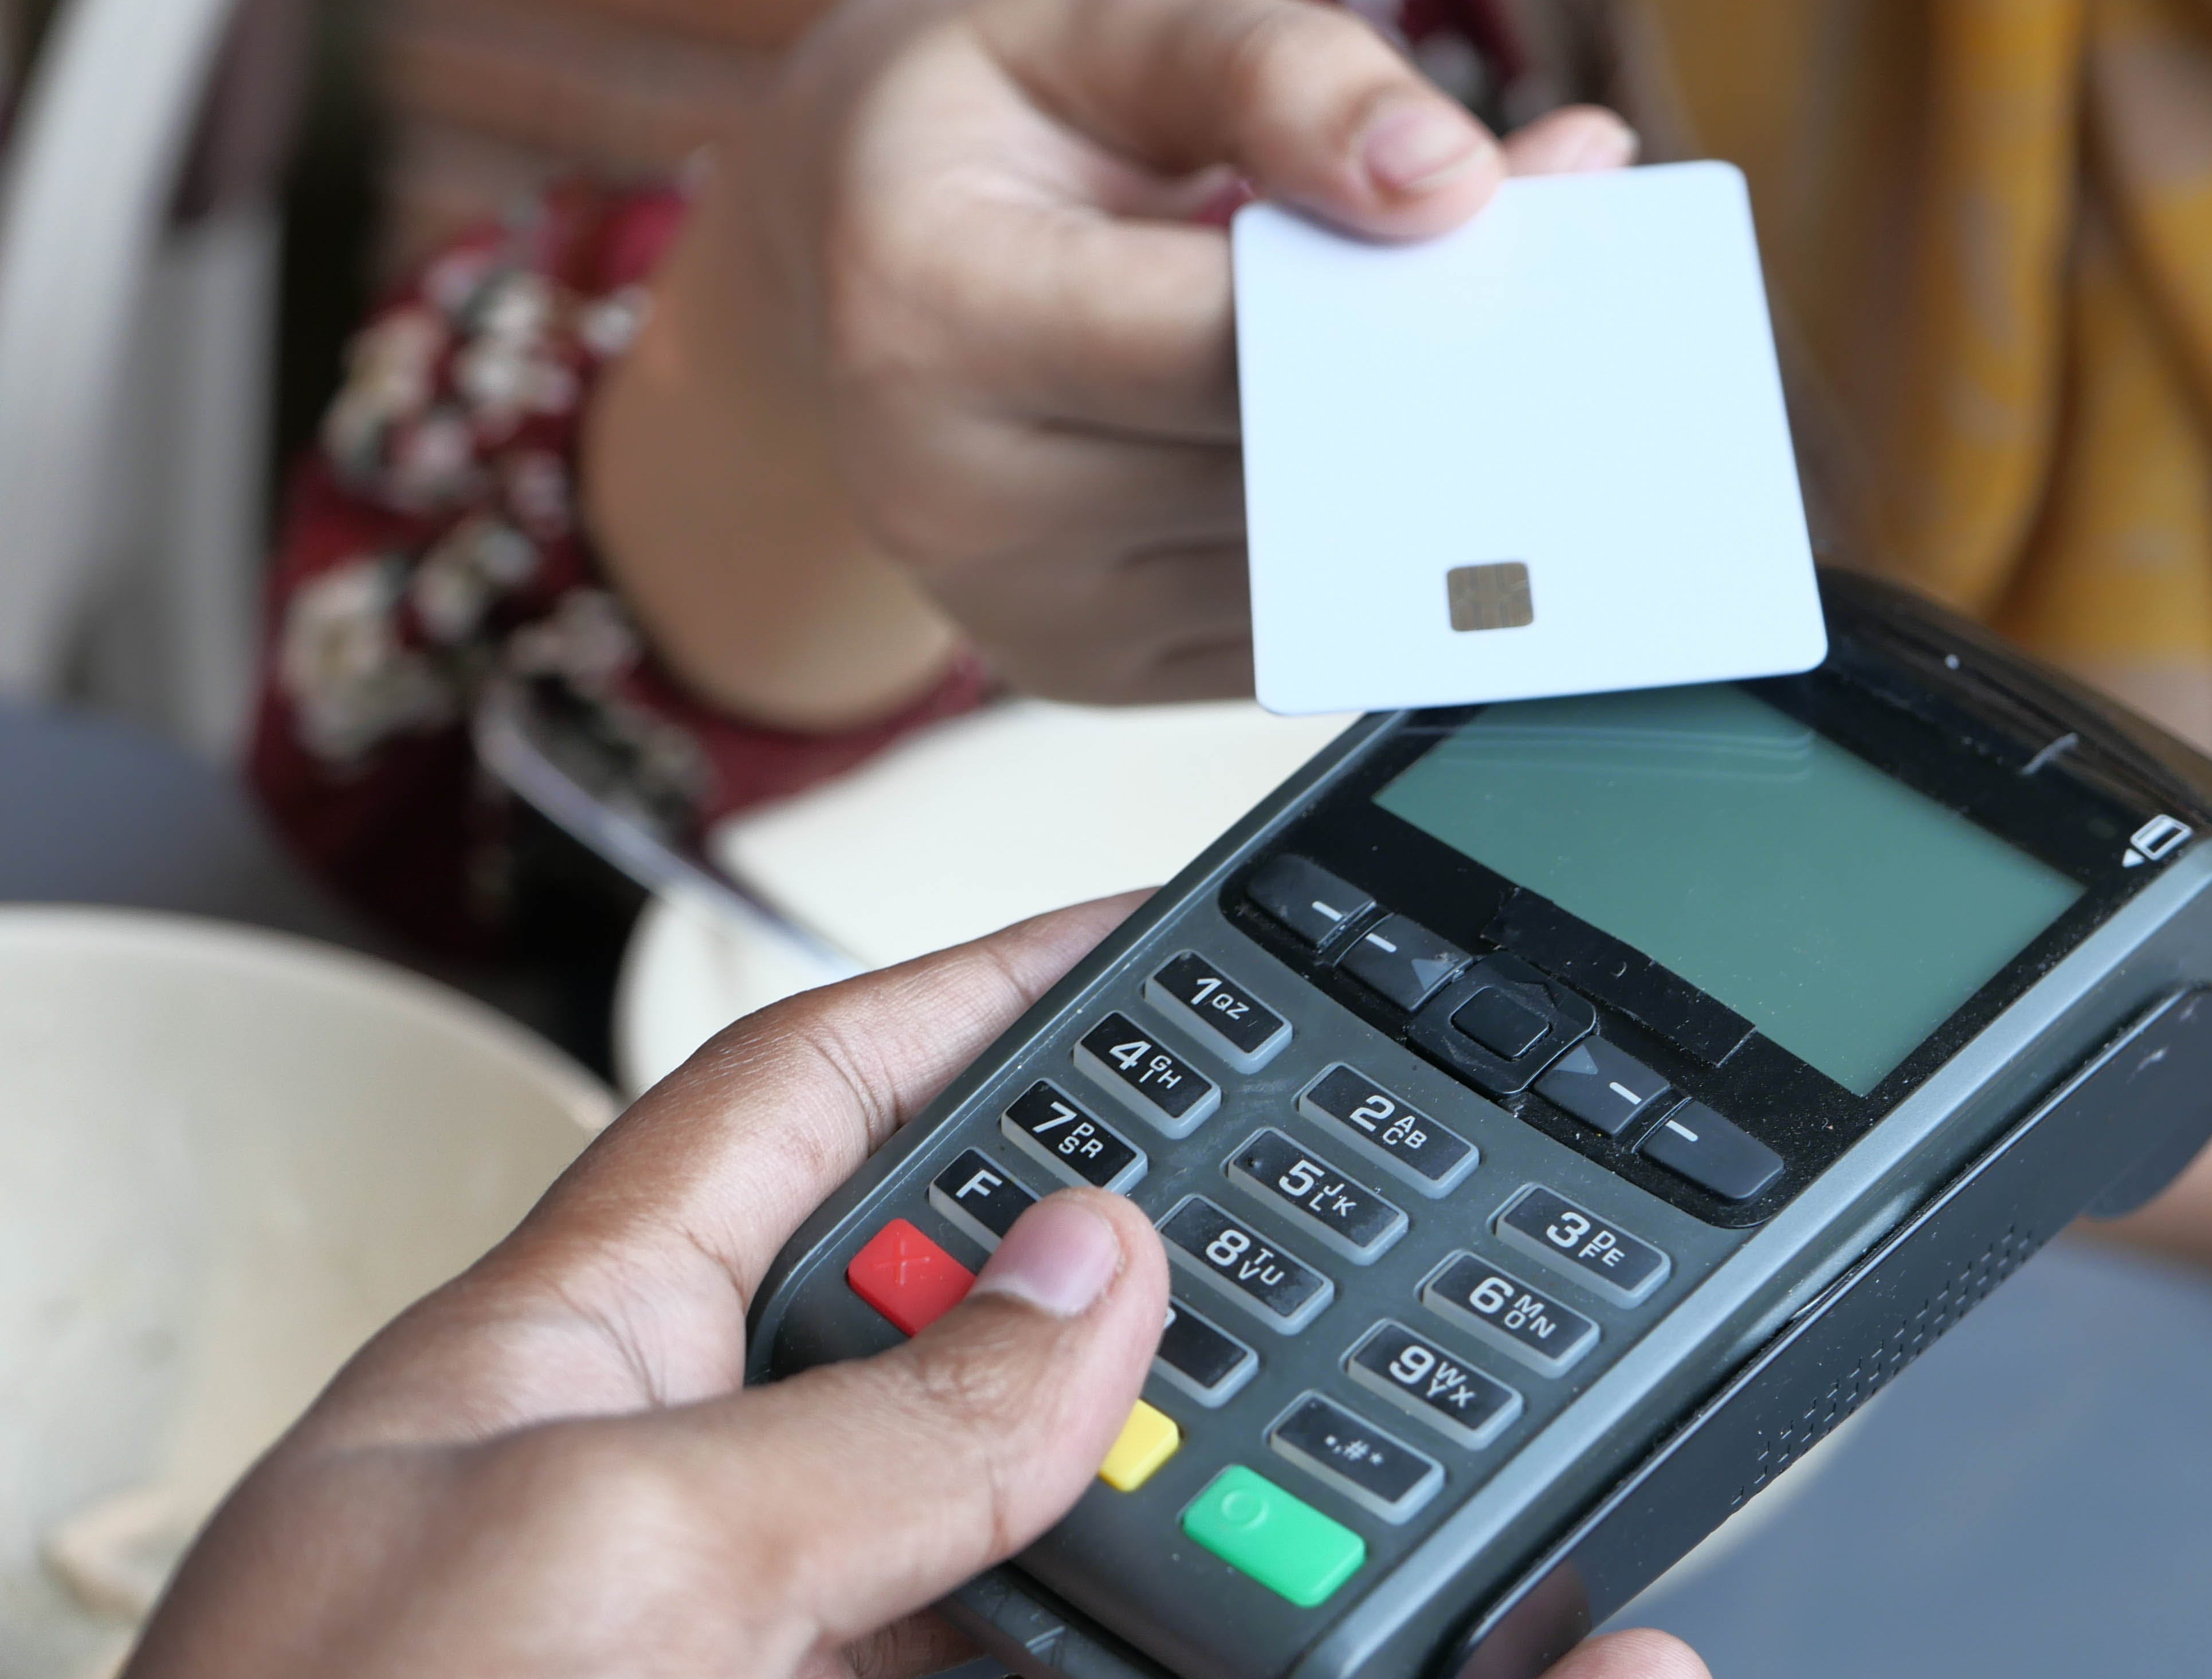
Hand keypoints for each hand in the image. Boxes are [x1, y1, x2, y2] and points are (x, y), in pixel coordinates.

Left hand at [122, 897, 1705, 1678]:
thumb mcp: (608, 1561)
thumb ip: (874, 1422)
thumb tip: (1090, 1277)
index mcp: (572, 1354)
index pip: (802, 1097)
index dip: (972, 996)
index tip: (1132, 943)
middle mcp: (673, 1494)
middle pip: (940, 1315)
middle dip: (1108, 1267)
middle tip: (1285, 1231)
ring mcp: (748, 1641)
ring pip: (1003, 1523)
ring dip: (1151, 1494)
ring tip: (1299, 1465)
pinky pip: (1010, 1653)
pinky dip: (1127, 1633)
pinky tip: (1228, 1621)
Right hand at [584, 0, 1636, 725]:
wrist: (852, 248)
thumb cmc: (985, 115)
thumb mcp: (1106, 16)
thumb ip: (1280, 75)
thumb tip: (1451, 182)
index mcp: (930, 307)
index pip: (1224, 341)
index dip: (1401, 298)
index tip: (1541, 238)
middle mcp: (949, 491)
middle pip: (1289, 467)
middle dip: (1448, 386)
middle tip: (1577, 313)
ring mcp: (1022, 610)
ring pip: (1313, 562)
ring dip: (1432, 471)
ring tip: (1483, 352)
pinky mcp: (1092, 671)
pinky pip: (1296, 620)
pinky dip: (1380, 540)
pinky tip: (1408, 447)